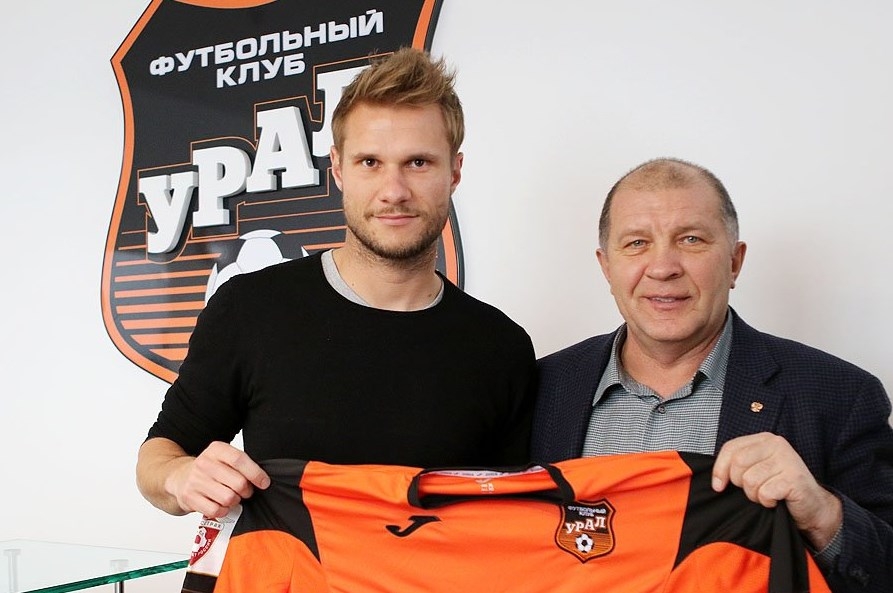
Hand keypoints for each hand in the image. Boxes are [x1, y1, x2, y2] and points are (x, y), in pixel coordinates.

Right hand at [166, 441, 269, 517]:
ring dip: (235, 501)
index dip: (255, 473)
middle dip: (246, 491)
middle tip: (244, 491)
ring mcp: (195, 480)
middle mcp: (204, 463)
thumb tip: (262, 480)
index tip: (264, 483)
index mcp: (216, 449)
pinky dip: (223, 510)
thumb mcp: (224, 458)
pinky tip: (220, 504)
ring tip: (231, 497)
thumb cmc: (210, 469)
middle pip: (238, 483)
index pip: (239, 460)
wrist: (180, 477)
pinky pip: (216, 510)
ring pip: (229, 498)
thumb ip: (242, 465)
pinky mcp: (189, 497)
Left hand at [712, 432, 841, 549]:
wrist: (813, 507)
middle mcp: (776, 444)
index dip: (719, 469)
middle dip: (740, 484)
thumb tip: (715, 481)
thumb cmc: (780, 488)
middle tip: (755, 491)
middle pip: (737, 464)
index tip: (718, 486)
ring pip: (750, 480)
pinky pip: (764, 493)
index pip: (730, 448)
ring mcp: (787, 460)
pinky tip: (777, 501)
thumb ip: (737, 466)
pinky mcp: (794, 478)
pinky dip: (767, 502)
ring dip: (755, 495)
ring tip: (768, 495)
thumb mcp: (756, 470)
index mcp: (764, 439)